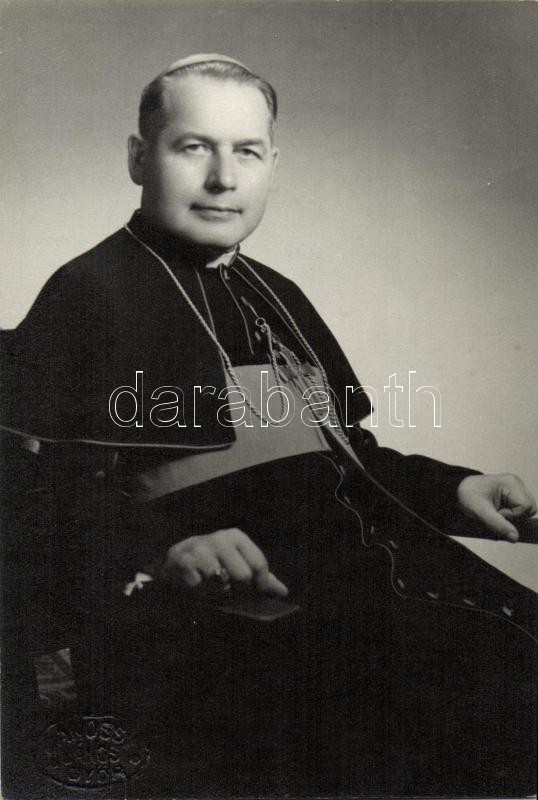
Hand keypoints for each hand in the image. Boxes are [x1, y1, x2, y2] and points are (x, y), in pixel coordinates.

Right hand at [160, 527, 287, 595]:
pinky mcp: (184, 564)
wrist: (177, 560)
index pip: (258, 563)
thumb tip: (284, 592)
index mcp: (235, 537)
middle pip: (242, 576)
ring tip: (212, 589)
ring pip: (221, 584)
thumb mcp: (237, 563)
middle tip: (231, 592)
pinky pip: (201, 590)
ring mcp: (200, 550)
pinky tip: (196, 589)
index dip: (261, 584)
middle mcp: (219, 540)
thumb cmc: (214, 563)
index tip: (257, 593)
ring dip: (218, 594)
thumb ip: (261, 578)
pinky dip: (200, 595)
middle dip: (239, 591)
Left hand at [457, 474, 536, 541]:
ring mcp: (515, 489)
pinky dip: (509, 515)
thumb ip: (498, 524)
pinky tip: (497, 512)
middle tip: (495, 514)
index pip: (527, 507)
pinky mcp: (511, 496)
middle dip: (514, 517)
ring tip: (495, 513)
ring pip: (526, 512)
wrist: (455, 491)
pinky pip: (519, 511)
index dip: (513, 516)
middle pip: (530, 509)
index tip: (495, 513)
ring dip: (511, 517)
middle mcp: (516, 484)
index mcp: (511, 483)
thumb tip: (515, 538)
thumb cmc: (466, 496)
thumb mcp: (480, 511)